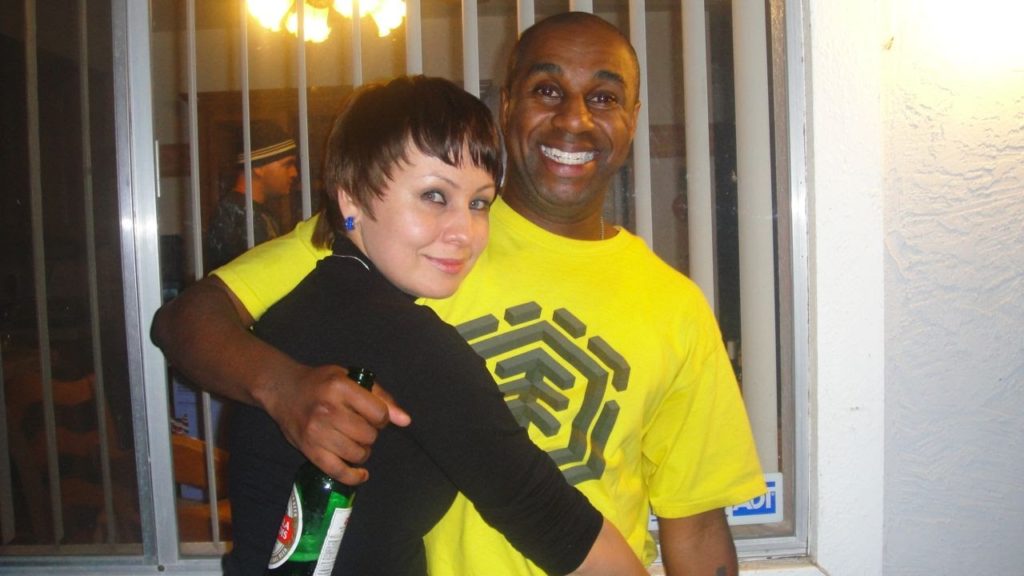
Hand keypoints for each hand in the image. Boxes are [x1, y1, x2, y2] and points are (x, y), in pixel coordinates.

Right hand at [261, 364, 409, 485]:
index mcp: (340, 387)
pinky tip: (361, 474)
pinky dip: (353, 476)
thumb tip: (405, 421)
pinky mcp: (309, 450)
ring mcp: (317, 432)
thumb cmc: (320, 382)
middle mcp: (328, 410)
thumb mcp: (350, 378)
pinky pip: (338, 471)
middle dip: (371, 434)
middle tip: (361, 429)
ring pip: (356, 453)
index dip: (383, 418)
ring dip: (363, 452)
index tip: (375, 417)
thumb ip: (380, 397)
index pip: (379, 413)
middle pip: (368, 435)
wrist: (282, 390)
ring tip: (356, 443)